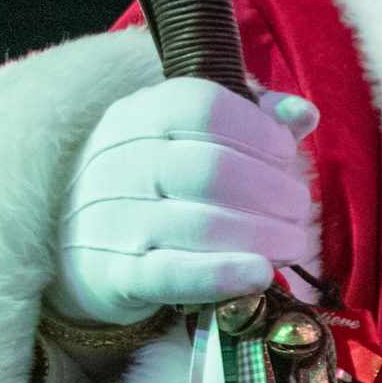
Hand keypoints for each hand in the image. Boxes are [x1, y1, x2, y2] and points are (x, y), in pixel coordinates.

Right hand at [53, 76, 320, 327]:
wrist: (79, 247)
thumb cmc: (155, 187)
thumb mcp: (192, 140)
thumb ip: (251, 121)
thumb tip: (302, 113)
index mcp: (139, 115)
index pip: (205, 107)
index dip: (259, 131)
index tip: (285, 155)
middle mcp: (119, 159)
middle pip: (213, 170)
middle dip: (273, 193)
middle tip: (296, 212)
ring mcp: (111, 217)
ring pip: (202, 225)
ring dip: (264, 238)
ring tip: (290, 246)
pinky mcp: (113, 273)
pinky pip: (173, 274)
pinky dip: (224, 275)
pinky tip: (260, 275)